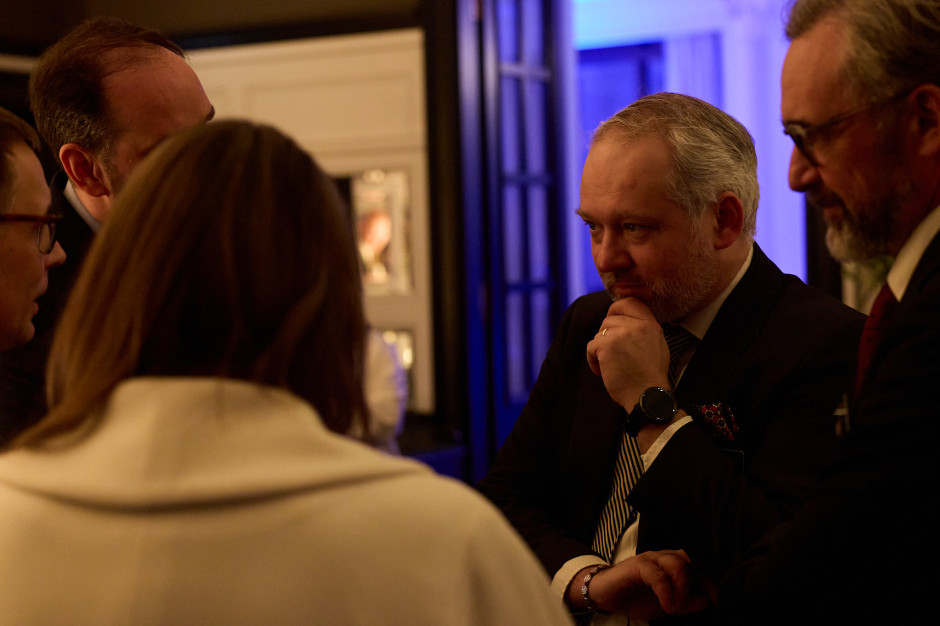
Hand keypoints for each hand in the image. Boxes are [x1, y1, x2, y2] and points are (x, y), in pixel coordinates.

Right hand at [571, 550, 715, 619]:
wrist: (605, 595)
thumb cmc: (636, 598)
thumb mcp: (667, 605)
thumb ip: (686, 603)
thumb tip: (706, 601)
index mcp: (676, 565)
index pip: (701, 568)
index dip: (712, 583)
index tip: (719, 601)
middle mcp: (666, 557)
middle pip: (693, 562)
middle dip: (704, 582)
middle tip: (709, 603)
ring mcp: (652, 559)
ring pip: (678, 564)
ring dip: (685, 588)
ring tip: (681, 608)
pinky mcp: (637, 566)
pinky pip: (657, 575)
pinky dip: (666, 591)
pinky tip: (668, 606)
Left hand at [586, 298, 670, 407]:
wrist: (647, 395)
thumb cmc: (650, 376)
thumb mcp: (656, 345)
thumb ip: (642, 329)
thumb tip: (623, 319)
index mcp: (650, 324)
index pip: (630, 302)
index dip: (616, 308)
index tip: (612, 318)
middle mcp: (636, 325)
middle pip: (609, 319)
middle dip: (606, 335)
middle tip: (611, 352)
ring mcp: (620, 334)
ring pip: (599, 333)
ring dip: (600, 350)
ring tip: (610, 365)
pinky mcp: (606, 346)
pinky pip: (591, 346)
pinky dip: (593, 360)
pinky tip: (602, 371)